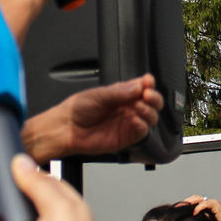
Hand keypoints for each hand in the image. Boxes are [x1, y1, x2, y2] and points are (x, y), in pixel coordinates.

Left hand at [21, 75, 162, 163]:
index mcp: (123, 93)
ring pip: (151, 117)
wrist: (66, 129)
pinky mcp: (127, 138)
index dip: (149, 83)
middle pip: (152, 102)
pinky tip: (134, 120)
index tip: (148, 82)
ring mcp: (129, 122)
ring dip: (149, 111)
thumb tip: (138, 87)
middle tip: (148, 95)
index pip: (143, 86)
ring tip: (139, 107)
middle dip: (154, 98)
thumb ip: (119, 92)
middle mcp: (128, 107)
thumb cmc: (77, 109)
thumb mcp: (98, 95)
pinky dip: (142, 126)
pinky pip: (142, 132)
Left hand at [181, 195, 220, 220]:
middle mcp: (209, 202)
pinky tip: (194, 213)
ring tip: (182, 207)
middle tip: (177, 207)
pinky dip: (199, 207)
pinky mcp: (216, 205)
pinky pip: (205, 204)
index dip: (185, 204)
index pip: (194, 202)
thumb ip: (199, 220)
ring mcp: (212, 203)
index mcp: (206, 206)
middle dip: (185, 202)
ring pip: (198, 199)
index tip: (177, 209)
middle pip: (194, 198)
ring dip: (190, 202)